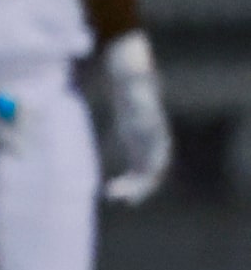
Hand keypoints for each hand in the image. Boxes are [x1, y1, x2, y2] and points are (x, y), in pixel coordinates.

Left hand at [98, 30, 170, 205]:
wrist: (129, 72)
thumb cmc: (130, 80)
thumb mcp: (132, 87)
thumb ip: (136, 94)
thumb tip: (138, 95)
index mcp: (156, 132)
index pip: (158, 163)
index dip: (149, 179)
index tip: (133, 190)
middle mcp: (155, 141)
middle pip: (153, 172)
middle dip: (139, 187)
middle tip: (119, 197)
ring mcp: (146, 144)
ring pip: (145, 173)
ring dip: (133, 187)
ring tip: (112, 195)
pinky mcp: (134, 144)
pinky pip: (135, 169)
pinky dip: (128, 181)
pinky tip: (112, 189)